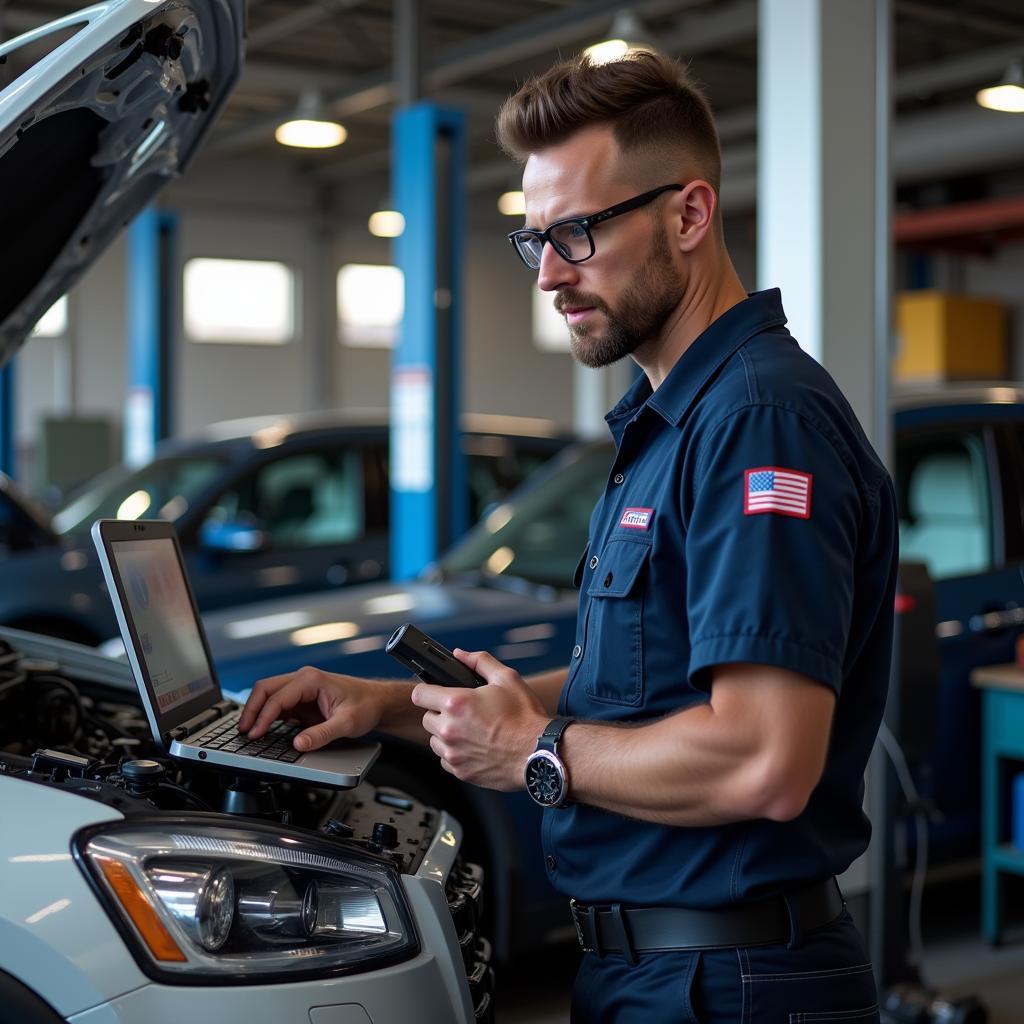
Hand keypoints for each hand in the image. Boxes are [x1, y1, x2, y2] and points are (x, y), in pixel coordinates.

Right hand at [238, 667, 387, 751]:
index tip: (255, 735)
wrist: (377, 701)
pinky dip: (266, 715)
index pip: (277, 697)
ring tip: (248, 732)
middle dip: (251, 710)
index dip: (263, 717)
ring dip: (256, 712)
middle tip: (243, 732)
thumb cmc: (366, 705)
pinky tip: (262, 730)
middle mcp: (303, 679)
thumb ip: (322, 734)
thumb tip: (298, 744)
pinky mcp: (301, 699)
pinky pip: (277, 704)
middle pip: (265, 689)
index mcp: (311, 680)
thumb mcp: (347, 723)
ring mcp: (301, 688)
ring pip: (268, 694)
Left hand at [411, 649, 548, 790]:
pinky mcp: (460, 771)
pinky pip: (446, 759)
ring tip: (470, 730)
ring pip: (434, 740)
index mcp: (456, 703)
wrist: (539, 753)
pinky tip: (474, 745)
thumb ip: (480, 661)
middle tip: (463, 712)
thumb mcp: (507, 678)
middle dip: (440, 713)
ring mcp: (453, 753)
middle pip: (426, 718)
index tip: (435, 693)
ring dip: (446, 734)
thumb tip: (460, 654)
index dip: (427, 691)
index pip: (419, 694)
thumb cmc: (525, 717)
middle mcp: (450, 729)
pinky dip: (455, 752)